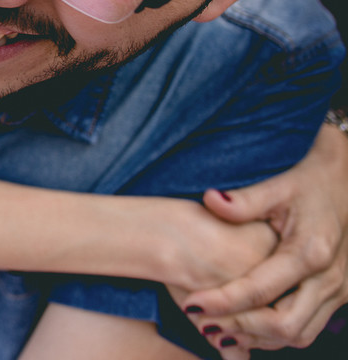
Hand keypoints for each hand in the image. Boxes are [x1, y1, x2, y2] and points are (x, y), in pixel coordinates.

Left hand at [181, 124, 347, 353]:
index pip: (260, 290)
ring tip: (218, 327)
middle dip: (240, 327)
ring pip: (299, 334)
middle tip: (202, 322)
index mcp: (310, 252)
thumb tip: (210, 200)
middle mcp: (329, 279)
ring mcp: (339, 292)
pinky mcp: (338, 296)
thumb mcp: (278, 187)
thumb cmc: (310, 185)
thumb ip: (244, 200)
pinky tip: (245, 324)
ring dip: (258, 336)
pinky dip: (275, 333)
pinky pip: (307, 328)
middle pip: (284, 325)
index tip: (190, 304)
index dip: (223, 301)